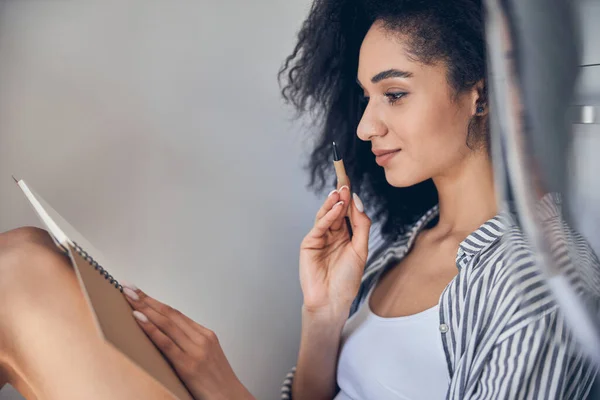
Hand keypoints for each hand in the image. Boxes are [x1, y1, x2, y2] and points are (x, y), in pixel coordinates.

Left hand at [122, 285, 254, 399]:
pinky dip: (151, 328)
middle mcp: (201, 338)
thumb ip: (190, 345)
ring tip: (128, 297)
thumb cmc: (217, 384)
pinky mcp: (188, 365)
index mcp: (205, 335)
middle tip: (128, 287)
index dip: (156, 302)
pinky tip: (138, 318)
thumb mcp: (206, 358)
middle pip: (169, 314)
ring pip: (166, 323)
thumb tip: (166, 338)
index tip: (140, 292)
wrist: (231, 399)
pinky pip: (166, 343)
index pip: (176, 314)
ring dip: (145, 307)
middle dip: (147, 299)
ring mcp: (196, 350)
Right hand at [299, 185, 370, 315]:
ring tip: (340, 191)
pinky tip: (336, 208)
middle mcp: (332, 234)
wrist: (332, 300)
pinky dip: (328, 215)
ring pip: (327, 215)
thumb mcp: (360, 250)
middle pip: (337, 210)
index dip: (349, 197)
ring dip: (334, 203)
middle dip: (341, 196)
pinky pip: (320, 225)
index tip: (350, 181)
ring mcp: (320, 238)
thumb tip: (357, 202)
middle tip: (345, 183)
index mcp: (346, 235)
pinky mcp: (309, 243)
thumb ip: (361, 225)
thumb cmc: (347, 280)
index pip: (347, 212)